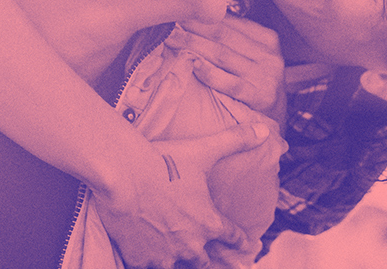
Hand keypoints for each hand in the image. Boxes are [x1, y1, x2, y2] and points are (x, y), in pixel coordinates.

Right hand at [93, 123, 272, 268]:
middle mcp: (190, 244)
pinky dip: (146, 260)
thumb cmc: (163, 162)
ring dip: (175, 259)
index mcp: (208, 222)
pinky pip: (146, 265)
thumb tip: (264, 130)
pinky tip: (144, 254)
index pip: (232, 237)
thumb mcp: (203, 150)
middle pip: (204, 261)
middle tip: (203, 255)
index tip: (247, 247)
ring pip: (176, 266)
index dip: (239, 241)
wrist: (122, 174)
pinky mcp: (139, 258)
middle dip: (204, 256)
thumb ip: (236, 140)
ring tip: (172, 255)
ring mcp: (164, 255)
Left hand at [167, 16, 285, 121]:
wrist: (276, 121)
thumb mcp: (252, 57)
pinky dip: (210, 73)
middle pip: (222, 36)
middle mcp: (269, 55)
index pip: (228, 22)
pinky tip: (193, 64)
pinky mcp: (261, 97)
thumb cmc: (255, 84)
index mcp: (267, 39)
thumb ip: (231, 39)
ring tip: (170, 40)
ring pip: (222, 55)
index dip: (199, 16)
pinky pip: (231, 83)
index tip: (177, 11)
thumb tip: (193, 19)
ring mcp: (266, 76)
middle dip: (191, 28)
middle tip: (165, 23)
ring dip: (193, 46)